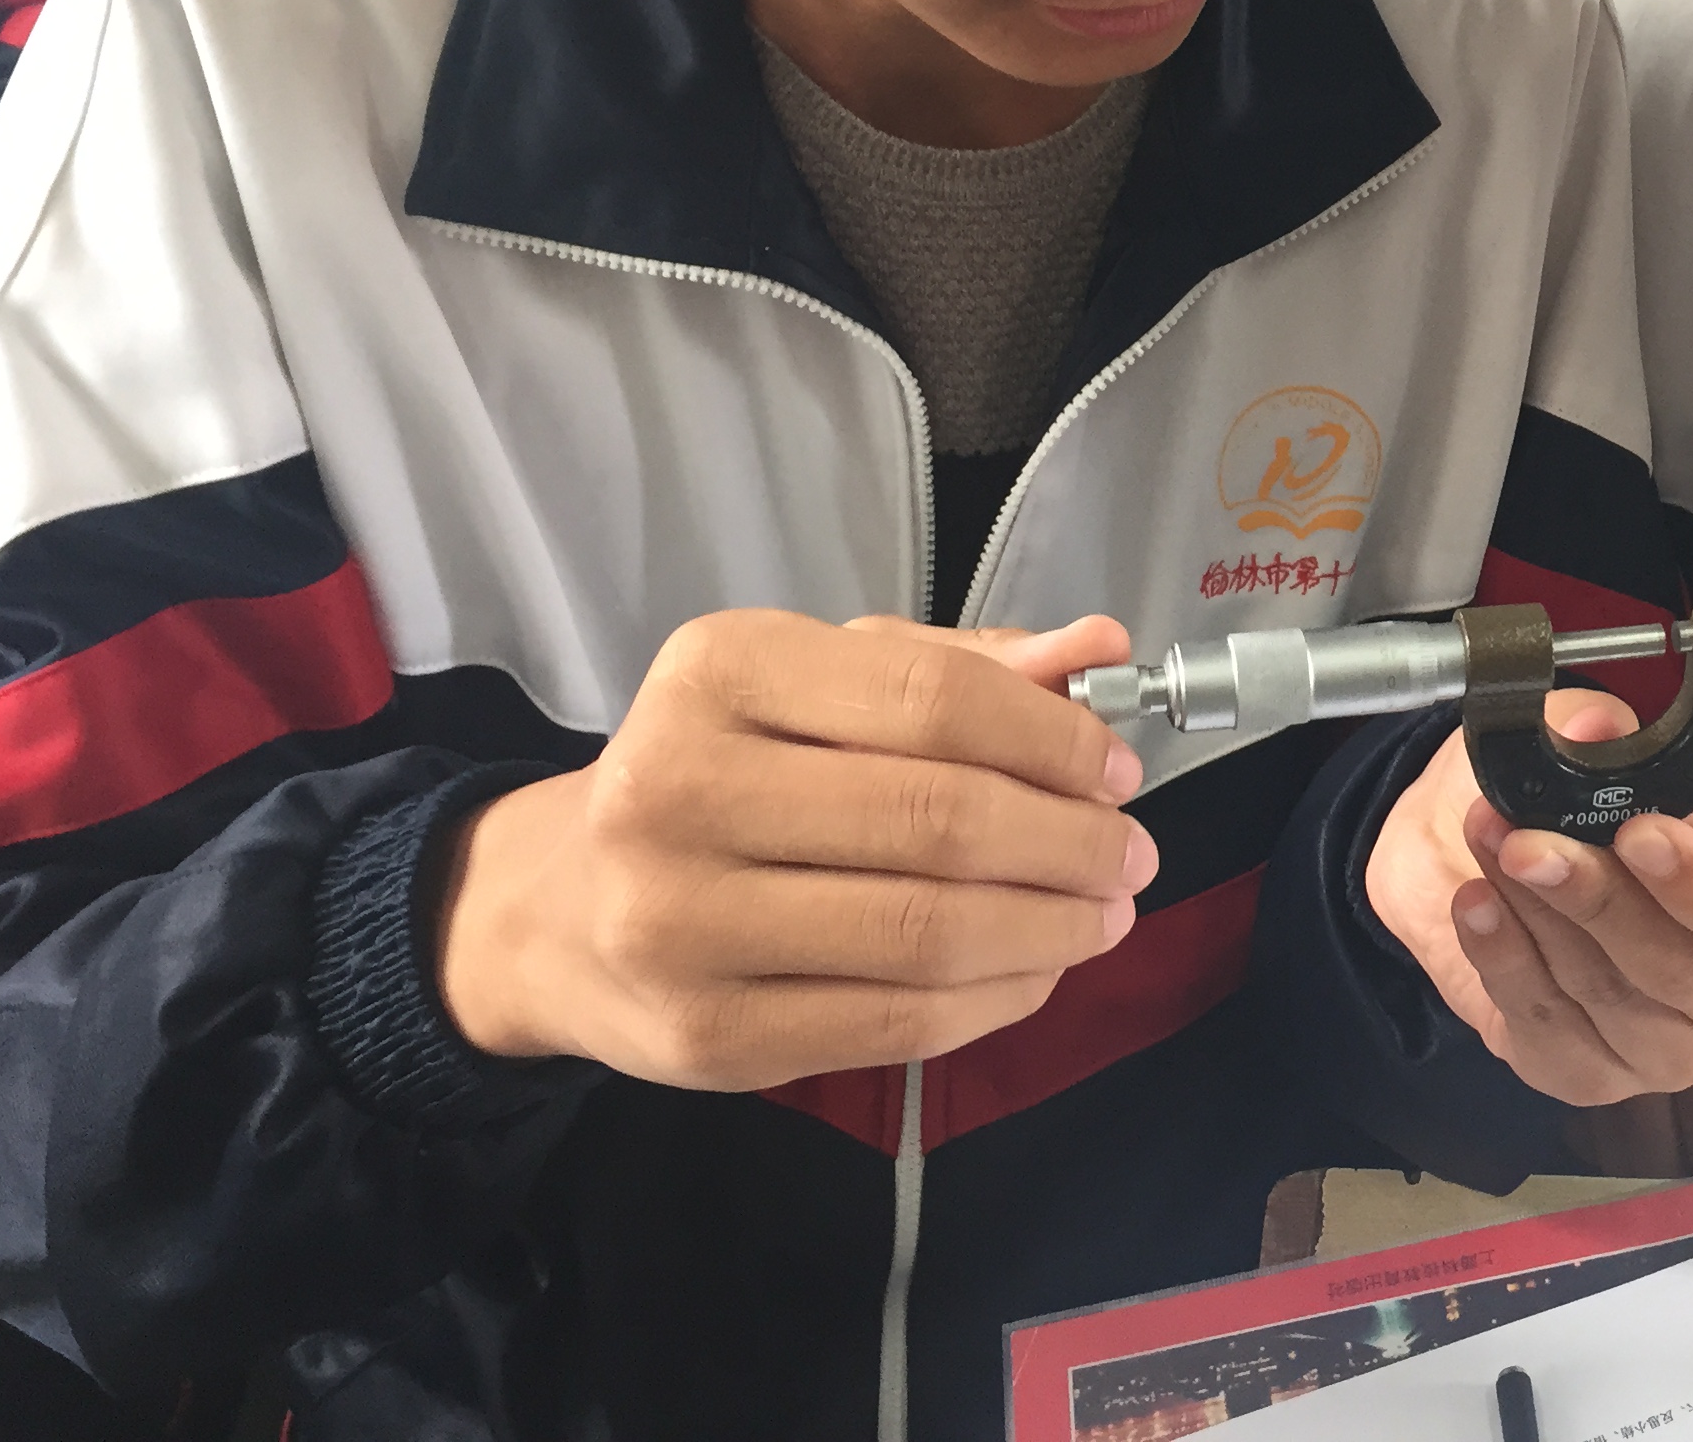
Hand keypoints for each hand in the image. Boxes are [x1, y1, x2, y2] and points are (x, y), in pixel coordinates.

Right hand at [434, 610, 1157, 1090]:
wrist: (561, 909)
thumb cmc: (720, 771)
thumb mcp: (822, 682)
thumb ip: (961, 666)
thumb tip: (1101, 652)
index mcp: (719, 670)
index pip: (930, 699)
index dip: (1052, 738)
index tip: (1119, 768)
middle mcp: (679, 788)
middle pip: (936, 822)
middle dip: (1069, 841)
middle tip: (1131, 851)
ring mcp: (682, 924)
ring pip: (926, 934)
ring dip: (1051, 928)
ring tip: (1105, 913)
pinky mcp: (707, 1039)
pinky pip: (896, 1024)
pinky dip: (997, 999)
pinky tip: (1038, 970)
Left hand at [1367, 693, 1692, 1105]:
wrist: (1506, 858)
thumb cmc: (1589, 808)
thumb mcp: (1597, 749)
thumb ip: (1601, 733)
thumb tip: (1589, 725)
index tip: (1639, 834)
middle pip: (1681, 972)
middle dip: (1596, 900)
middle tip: (1529, 844)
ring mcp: (1668, 1050)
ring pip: (1606, 1000)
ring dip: (1536, 917)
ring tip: (1487, 844)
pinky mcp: (1592, 1078)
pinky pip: (1548, 1035)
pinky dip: (1504, 964)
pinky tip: (1476, 907)